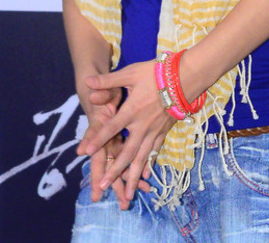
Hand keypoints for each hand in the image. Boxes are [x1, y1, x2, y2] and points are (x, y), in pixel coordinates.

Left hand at [78, 60, 175, 206]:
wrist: (184, 77)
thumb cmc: (155, 73)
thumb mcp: (130, 73)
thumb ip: (109, 81)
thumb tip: (87, 83)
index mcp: (131, 111)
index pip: (111, 128)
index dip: (97, 140)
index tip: (84, 153)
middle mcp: (142, 125)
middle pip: (127, 152)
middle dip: (114, 170)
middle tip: (103, 186)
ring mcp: (154, 131)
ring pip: (141, 157)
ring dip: (132, 176)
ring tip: (126, 194)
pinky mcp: (163, 131)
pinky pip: (154, 152)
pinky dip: (148, 165)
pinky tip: (144, 177)